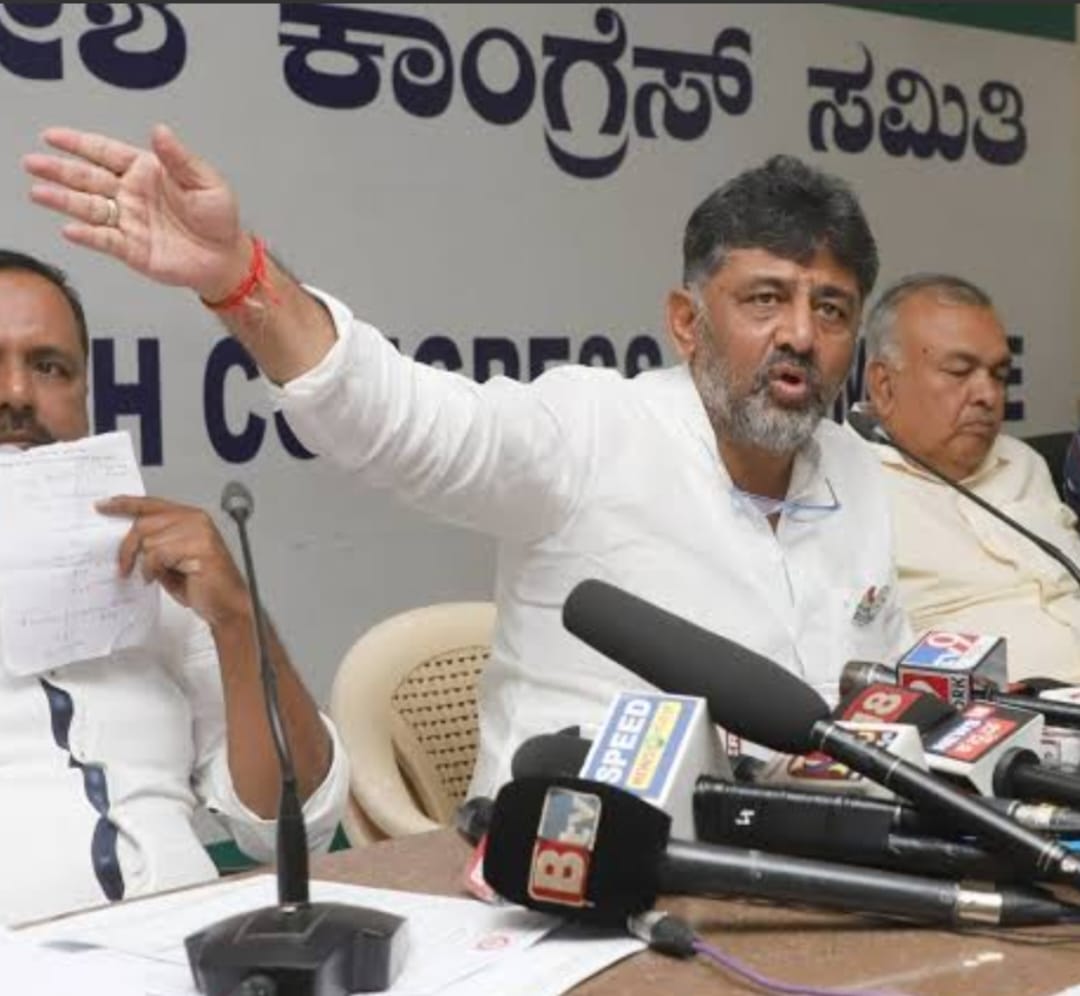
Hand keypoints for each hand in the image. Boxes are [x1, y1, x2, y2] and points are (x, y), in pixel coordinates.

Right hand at [23, 125, 250, 301]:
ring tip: (39, 192)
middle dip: (59, 170)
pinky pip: (105, 240)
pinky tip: (70, 228)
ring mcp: (128, 221)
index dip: (78, 144)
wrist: (225, 258)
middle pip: (87, 178)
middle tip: (32, 162)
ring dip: (63, 200)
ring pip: (89, 208)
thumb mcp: (205, 182)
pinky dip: (88, 235)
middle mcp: (130, 194)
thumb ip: (179, 159)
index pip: (105, 153)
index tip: (51, 136)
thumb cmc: (218, 217)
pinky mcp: (131, 249)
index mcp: (145, 171)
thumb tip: (160, 131)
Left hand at [98, 495, 251, 627]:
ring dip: (146, 563)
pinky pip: (160, 554)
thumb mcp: (171, 560)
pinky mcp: (201, 548)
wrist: (227, 605)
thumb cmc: (203, 585)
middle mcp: (196, 520)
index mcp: (190, 517)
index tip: (104, 505)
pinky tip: (160, 578)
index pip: (152, 504)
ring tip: (154, 576)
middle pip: (144, 522)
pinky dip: (154, 570)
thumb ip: (154, 544)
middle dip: (128, 547)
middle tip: (124, 566)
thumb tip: (127, 541)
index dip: (125, 504)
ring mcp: (200, 532)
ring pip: (150, 540)